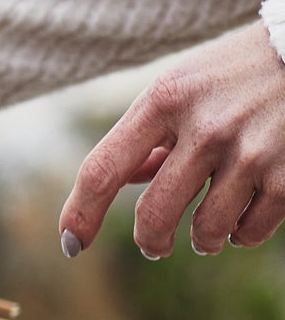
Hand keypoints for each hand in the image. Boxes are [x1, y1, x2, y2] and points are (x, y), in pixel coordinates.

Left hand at [60, 23, 284, 258]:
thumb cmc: (235, 72)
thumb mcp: (182, 88)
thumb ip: (150, 135)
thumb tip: (120, 180)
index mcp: (164, 100)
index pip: (103, 168)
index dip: (81, 213)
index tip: (70, 244)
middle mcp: (204, 128)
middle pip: (153, 214)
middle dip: (150, 241)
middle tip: (155, 247)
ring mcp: (249, 154)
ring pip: (206, 232)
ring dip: (202, 241)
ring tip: (206, 236)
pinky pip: (249, 231)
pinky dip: (242, 234)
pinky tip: (243, 219)